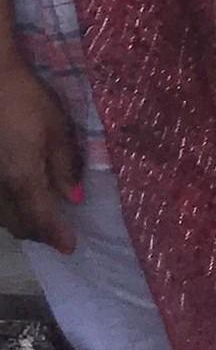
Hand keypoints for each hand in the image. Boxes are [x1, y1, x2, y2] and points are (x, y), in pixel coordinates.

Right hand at [0, 57, 81, 253]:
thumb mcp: (56, 129)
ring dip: (23, 222)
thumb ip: (63, 166)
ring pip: (2, 218)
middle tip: (60, 230)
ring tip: (44, 217)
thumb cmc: (26, 101)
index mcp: (21, 177)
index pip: (41, 218)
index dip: (56, 235)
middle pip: (18, 224)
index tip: (70, 247)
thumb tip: (74, 198)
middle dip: (40, 232)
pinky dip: (8, 209)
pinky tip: (21, 199)